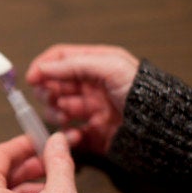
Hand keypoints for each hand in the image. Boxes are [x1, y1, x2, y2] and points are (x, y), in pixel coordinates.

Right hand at [25, 44, 139, 153]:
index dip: (43, 66)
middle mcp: (91, 85)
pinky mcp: (90, 133)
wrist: (159, 130)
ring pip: (56, 108)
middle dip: (48, 91)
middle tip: (51, 98)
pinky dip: (66, 134)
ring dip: (55, 112)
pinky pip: (67, 133)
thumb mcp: (110, 67)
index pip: (60, 58)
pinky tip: (76, 133)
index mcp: (96, 64)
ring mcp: (90, 109)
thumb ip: (74, 64)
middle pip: (54, 84)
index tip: (32, 79)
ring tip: (66, 117)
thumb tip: (43, 67)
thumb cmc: (142, 93)